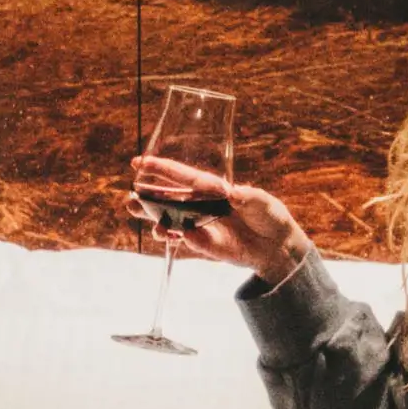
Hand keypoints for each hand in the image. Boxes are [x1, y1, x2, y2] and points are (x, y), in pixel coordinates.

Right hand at [131, 156, 308, 286]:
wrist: (277, 245)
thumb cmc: (269, 216)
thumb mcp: (261, 201)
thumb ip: (246, 196)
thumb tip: (232, 193)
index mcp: (212, 189)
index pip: (182, 176)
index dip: (160, 169)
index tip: (139, 162)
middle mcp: (201, 206)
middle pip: (168, 200)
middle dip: (147, 199)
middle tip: (130, 198)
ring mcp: (201, 226)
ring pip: (171, 222)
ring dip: (155, 221)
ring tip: (145, 220)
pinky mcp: (205, 246)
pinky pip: (186, 241)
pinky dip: (176, 238)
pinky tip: (170, 235)